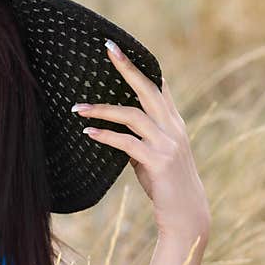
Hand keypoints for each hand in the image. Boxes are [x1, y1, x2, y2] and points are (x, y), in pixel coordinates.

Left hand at [71, 39, 210, 242]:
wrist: (187, 215)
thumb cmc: (165, 184)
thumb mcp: (152, 156)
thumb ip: (138, 139)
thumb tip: (111, 129)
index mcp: (173, 122)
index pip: (158, 86)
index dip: (141, 66)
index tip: (120, 48)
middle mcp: (173, 128)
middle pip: (149, 89)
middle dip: (127, 67)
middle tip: (108, 48)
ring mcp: (168, 144)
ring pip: (132, 115)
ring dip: (102, 110)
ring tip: (76, 108)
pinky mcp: (159, 161)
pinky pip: (127, 143)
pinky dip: (106, 136)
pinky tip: (88, 134)